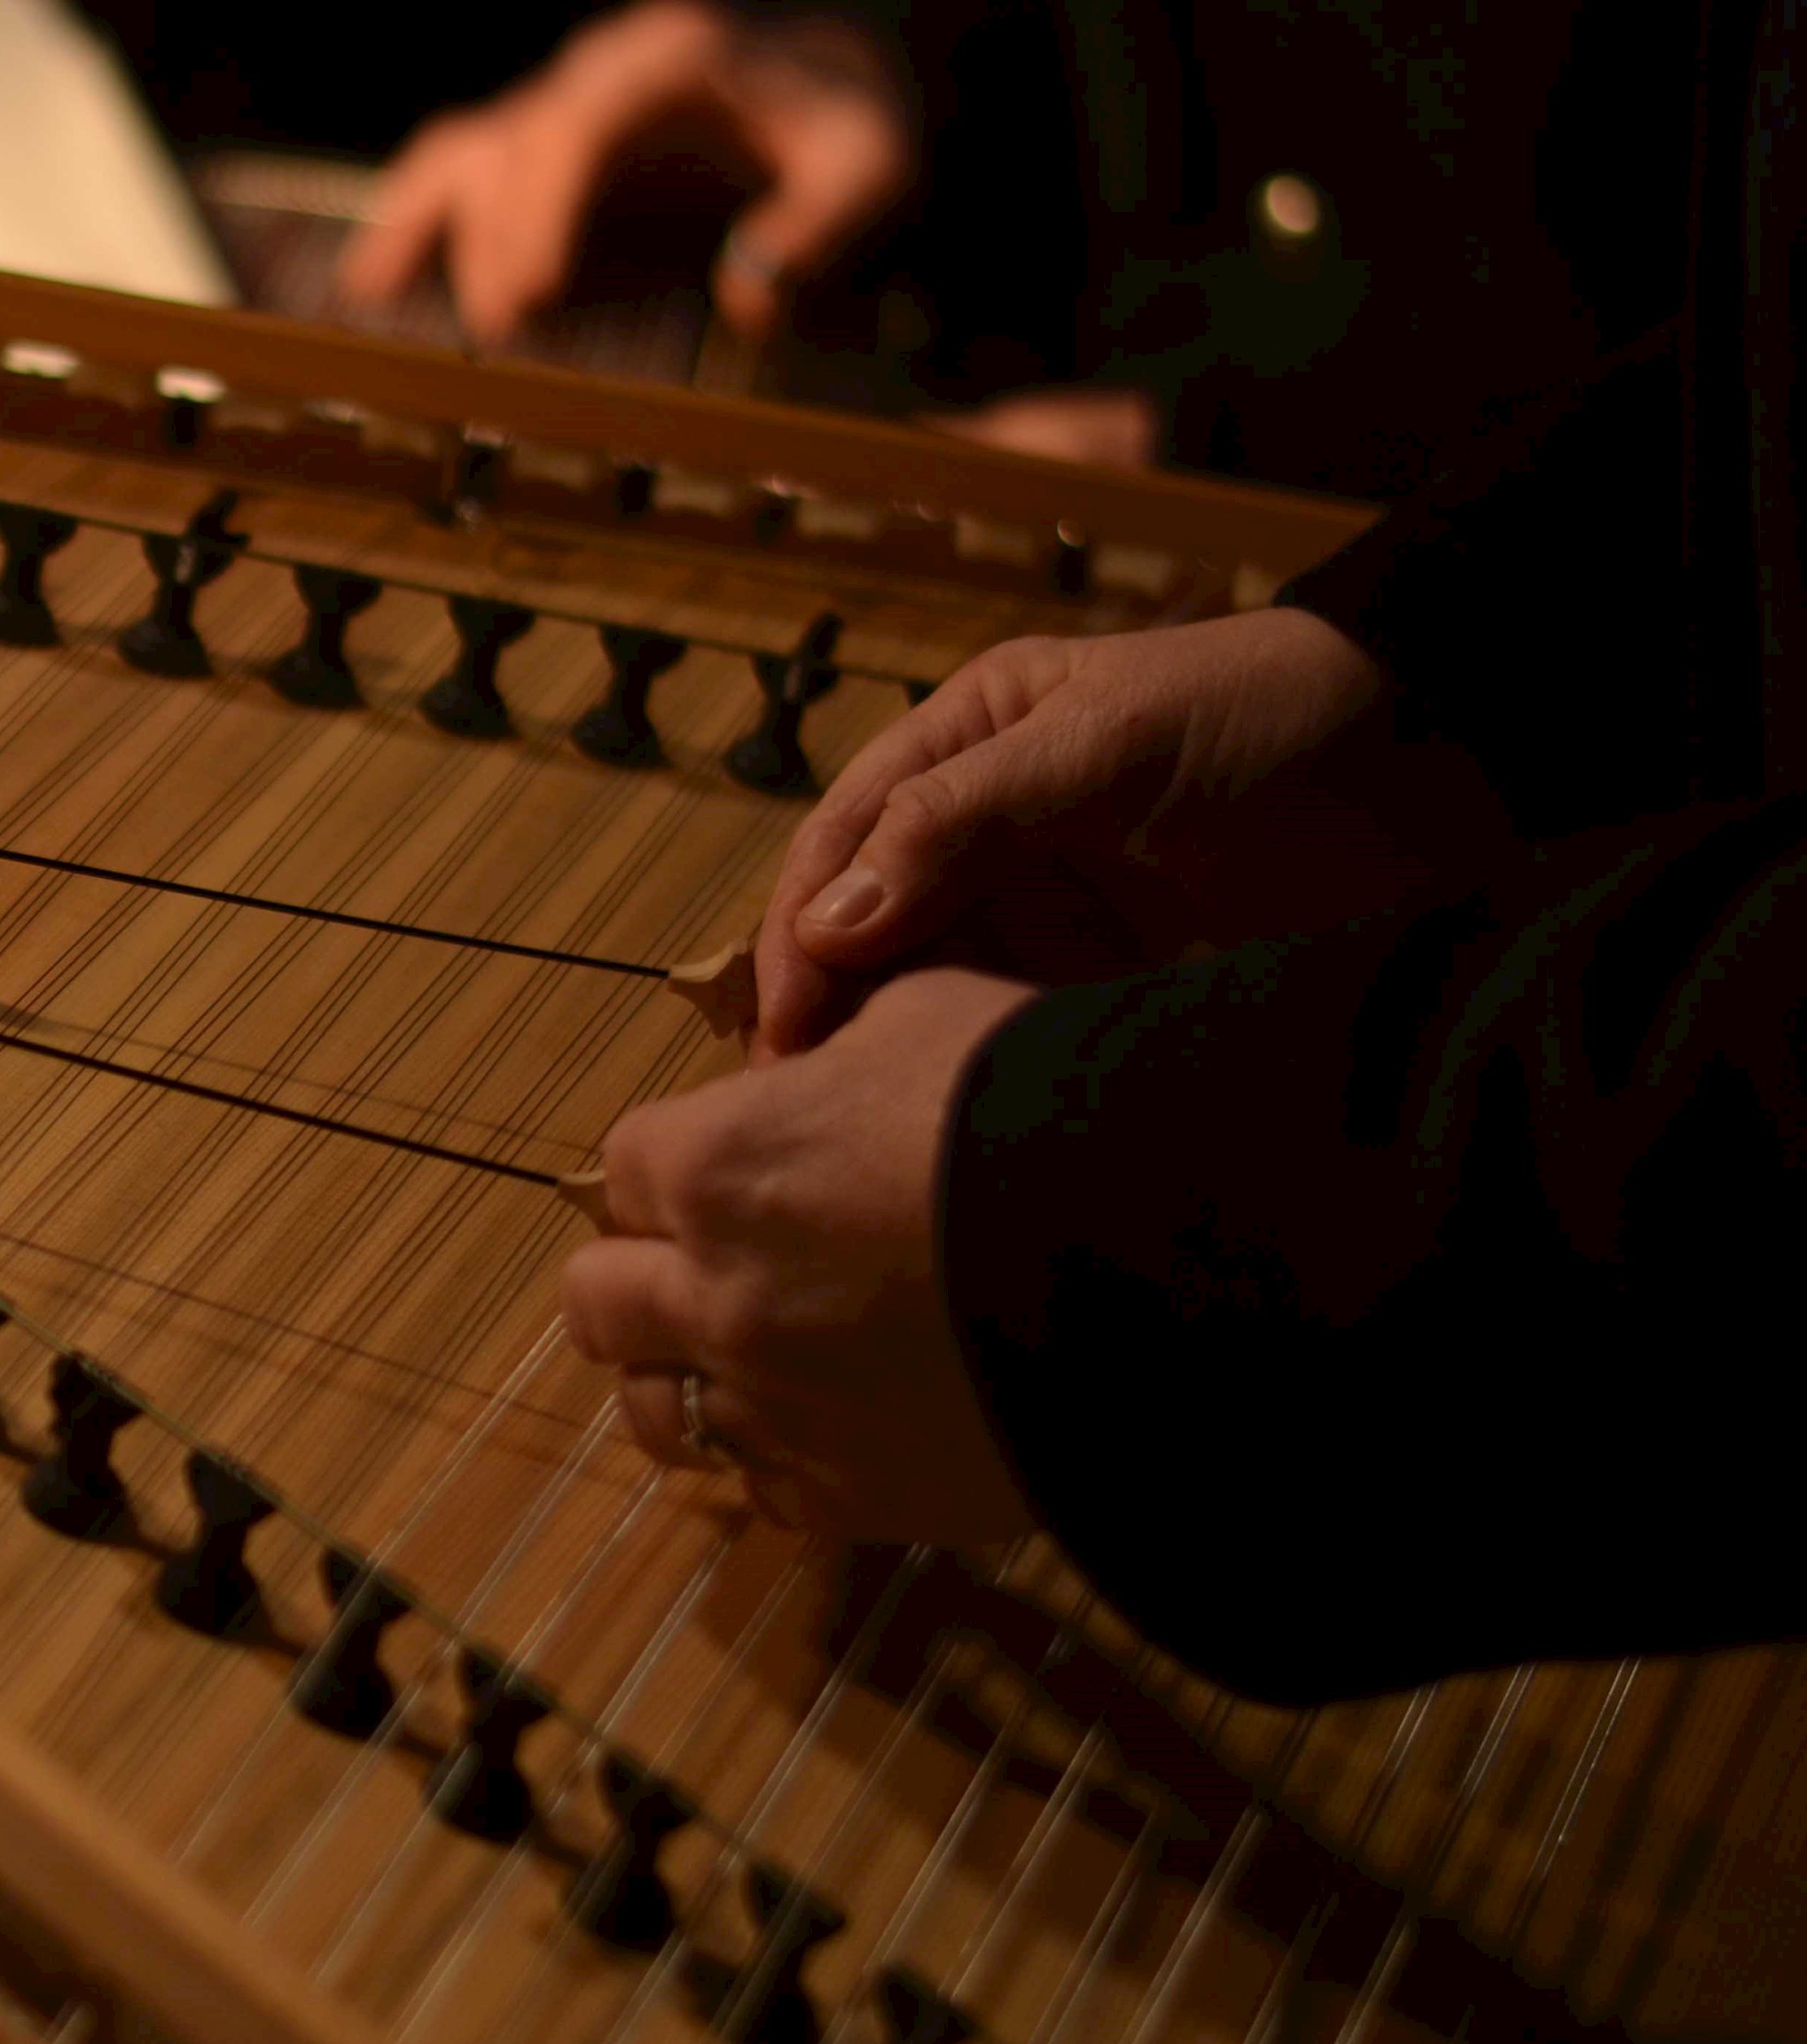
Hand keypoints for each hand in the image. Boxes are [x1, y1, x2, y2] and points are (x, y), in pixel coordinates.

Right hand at [336, 1, 911, 347]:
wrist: (829, 74)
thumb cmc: (844, 123)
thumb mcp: (869, 163)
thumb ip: (820, 221)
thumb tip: (747, 298)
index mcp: (670, 59)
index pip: (581, 123)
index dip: (543, 207)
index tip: (531, 295)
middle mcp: (597, 75)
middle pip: (512, 146)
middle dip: (493, 243)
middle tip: (496, 339)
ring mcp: (560, 109)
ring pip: (464, 151)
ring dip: (423, 228)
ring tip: (384, 307)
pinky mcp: (541, 152)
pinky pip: (457, 171)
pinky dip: (408, 223)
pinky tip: (371, 289)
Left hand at [562, 967, 1033, 1538]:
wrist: (1176, 1265)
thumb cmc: (1050, 1106)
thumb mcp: (931, 1017)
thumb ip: (837, 1057)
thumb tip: (820, 1085)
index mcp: (715, 1166)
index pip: (624, 1168)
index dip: (676, 1166)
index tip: (729, 1169)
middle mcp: (716, 1296)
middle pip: (598, 1301)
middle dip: (639, 1277)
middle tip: (713, 1267)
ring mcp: (773, 1408)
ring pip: (659, 1414)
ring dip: (687, 1380)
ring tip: (758, 1360)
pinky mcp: (847, 1497)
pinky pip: (765, 1490)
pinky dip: (787, 1458)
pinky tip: (844, 1424)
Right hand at [752, 609, 1427, 1059]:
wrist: (1457, 771)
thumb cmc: (1274, 719)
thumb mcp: (1107, 745)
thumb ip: (961, 819)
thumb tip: (826, 923)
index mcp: (969, 737)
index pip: (844, 838)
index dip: (801, 932)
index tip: (785, 1029)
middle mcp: (988, 823)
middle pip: (869, 925)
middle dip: (832, 1007)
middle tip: (806, 1104)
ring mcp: (1047, 908)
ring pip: (930, 987)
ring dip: (895, 1049)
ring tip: (868, 1125)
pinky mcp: (1098, 982)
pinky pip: (1008, 1030)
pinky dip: (975, 1072)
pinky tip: (957, 1120)